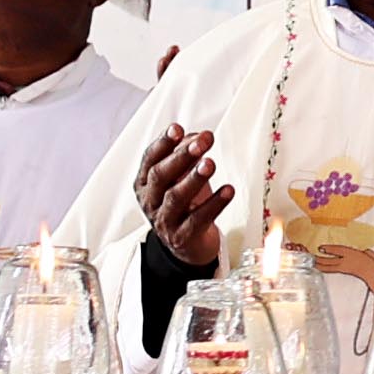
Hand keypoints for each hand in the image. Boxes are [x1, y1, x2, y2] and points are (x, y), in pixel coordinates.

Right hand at [137, 122, 233, 272]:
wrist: (188, 245)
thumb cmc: (186, 203)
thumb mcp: (183, 176)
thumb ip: (188, 154)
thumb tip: (198, 137)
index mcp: (145, 183)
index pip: (150, 159)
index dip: (163, 143)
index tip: (177, 128)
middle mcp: (150, 201)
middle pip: (160, 176)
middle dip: (181, 157)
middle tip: (201, 143)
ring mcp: (165, 221)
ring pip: (176, 198)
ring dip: (194, 178)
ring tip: (211, 163)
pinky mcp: (182, 237)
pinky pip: (198, 220)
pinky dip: (214, 204)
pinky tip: (228, 190)